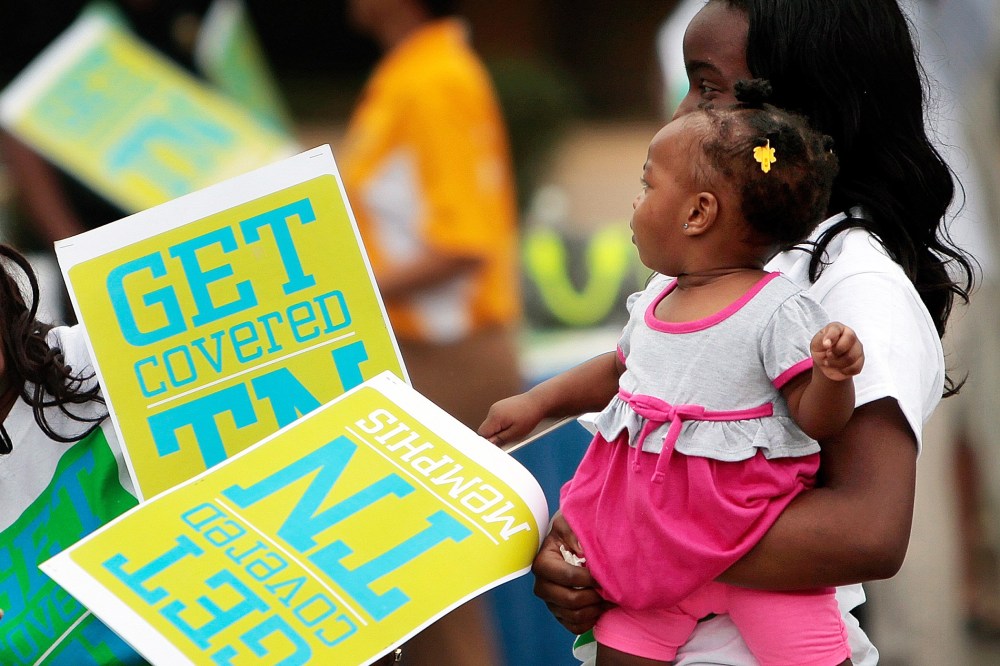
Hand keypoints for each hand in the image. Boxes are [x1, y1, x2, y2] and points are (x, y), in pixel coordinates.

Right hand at [478, 393, 544, 446]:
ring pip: (492, 425)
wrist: (538, 401)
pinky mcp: (501, 406)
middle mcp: (493, 410)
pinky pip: (497, 419)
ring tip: (514, 430)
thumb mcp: (515, 433)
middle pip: (486, 429)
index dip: (488, 442)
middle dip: (494, 436)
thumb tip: (489, 444)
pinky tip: (513, 424)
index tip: (496, 446)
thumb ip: (500, 440)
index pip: (482, 433)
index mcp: (495, 417)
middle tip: (508, 439)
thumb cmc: (529, 417)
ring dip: (499, 430)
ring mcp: (496, 407)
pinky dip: (502, 424)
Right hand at [531, 513, 611, 633]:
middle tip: (610, 589)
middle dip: (594, 596)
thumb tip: (581, 551)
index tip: (604, 574)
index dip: (589, 578)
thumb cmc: (570, 531)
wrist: (570, 543)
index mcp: (542, 563)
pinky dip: (591, 620)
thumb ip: (572, 531)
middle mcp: (542, 585)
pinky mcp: (559, 614)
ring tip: (609, 598)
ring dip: (596, 609)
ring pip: (575, 616)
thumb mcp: (567, 522)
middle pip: (571, 600)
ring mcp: (550, 602)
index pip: (568, 577)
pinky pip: (575, 627)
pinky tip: (600, 607)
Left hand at [811, 322, 863, 380]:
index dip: (831, 337)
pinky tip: (838, 367)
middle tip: (827, 355)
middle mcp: (850, 335)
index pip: (837, 328)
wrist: (825, 363)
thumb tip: (827, 344)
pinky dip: (843, 370)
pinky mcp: (860, 361)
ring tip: (829, 362)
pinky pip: (854, 368)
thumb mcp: (816, 343)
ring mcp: (857, 347)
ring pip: (851, 357)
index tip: (825, 345)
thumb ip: (821, 340)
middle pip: (850, 340)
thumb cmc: (821, 349)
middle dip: (836, 351)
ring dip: (836, 363)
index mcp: (837, 328)